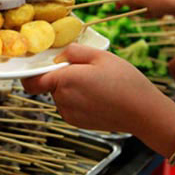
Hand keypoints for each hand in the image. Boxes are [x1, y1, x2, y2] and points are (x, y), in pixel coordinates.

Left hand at [21, 44, 174, 135]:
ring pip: (60, 96)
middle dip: (62, 77)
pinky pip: (69, 107)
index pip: (31, 81)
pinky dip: (78, 101)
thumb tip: (58, 57)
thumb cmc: (125, 82)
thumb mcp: (101, 56)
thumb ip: (73, 52)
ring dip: (71, 89)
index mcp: (64, 80)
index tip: (40, 67)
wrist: (143, 112)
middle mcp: (62, 99)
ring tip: (97, 86)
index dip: (31, 74)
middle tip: (86, 72)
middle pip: (50, 85)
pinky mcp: (76, 122)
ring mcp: (68, 113)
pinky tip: (98, 98)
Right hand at [120, 0, 174, 17]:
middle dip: (135, 5)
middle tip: (137, 11)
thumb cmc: (162, 1)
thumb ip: (128, 0)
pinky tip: (159, 15)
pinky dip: (153, 11)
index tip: (117, 6)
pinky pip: (153, 4)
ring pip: (144, 2)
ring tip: (151, 14)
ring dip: (144, 10)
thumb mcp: (142, 1)